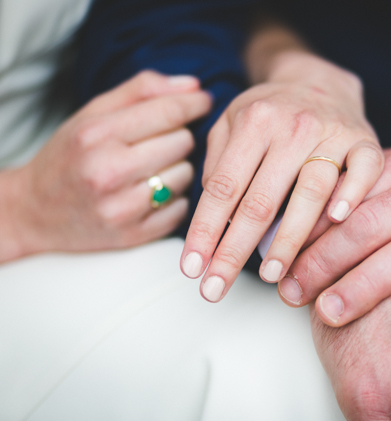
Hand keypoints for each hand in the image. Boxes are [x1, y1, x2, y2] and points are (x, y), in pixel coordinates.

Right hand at [4, 71, 210, 259]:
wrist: (34, 211)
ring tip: (153, 169)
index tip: (204, 102)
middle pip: (183, 143)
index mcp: (97, 135)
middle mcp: (108, 172)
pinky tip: (152, 194)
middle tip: (160, 142)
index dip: (195, 104)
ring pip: (186, 175)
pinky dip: (174, 199)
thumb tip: (195, 86)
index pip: (168, 112)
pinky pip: (181, 208)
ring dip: (177, 169)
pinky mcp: (133, 235)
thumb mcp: (93, 113)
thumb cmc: (70, 154)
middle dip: (178, 138)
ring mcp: (121, 208)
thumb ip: (143, 91)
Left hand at [180, 51, 382, 302]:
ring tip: (270, 276)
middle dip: (235, 251)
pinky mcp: (366, 141)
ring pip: (311, 192)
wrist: (319, 81)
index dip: (205, 231)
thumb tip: (215, 224)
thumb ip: (219, 166)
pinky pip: (364, 170)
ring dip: (289, 238)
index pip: (223, 187)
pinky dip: (352, 194)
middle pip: (260, 200)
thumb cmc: (270, 114)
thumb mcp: (231, 125)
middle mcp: (292, 126)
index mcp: (253, 121)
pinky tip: (337, 221)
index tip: (192, 269)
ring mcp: (332, 132)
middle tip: (216, 291)